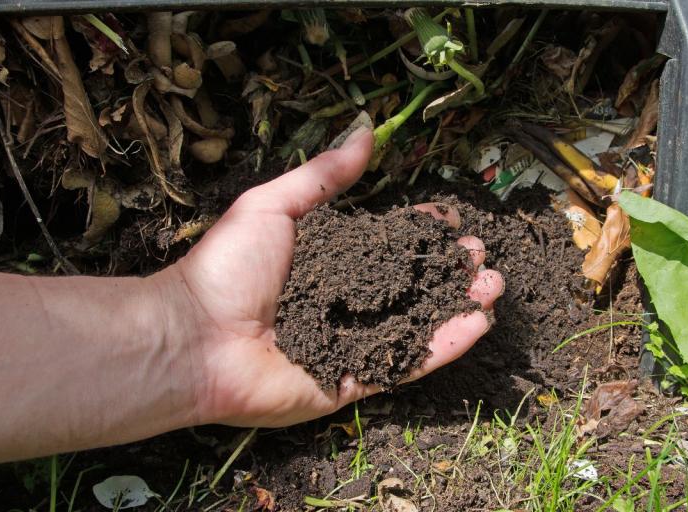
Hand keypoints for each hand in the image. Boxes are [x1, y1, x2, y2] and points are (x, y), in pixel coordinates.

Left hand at [156, 127, 503, 427]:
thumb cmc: (228, 268)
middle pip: (408, 285)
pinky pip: (404, 365)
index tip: (447, 221)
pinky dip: (443, 347)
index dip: (416, 233)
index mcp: (325, 263)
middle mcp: (342, 302)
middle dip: (447, 269)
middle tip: (479, 256)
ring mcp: (349, 344)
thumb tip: (366, 131)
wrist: (194, 337)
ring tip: (493, 286)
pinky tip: (478, 325)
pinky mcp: (351, 382)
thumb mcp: (276, 206)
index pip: (383, 245)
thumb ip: (324, 175)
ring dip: (457, 305)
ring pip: (415, 324)